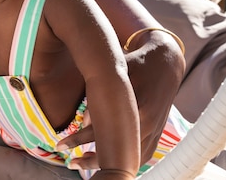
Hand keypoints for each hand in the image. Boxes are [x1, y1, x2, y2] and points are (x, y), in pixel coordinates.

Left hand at [56, 38, 183, 169]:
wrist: (166, 62)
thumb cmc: (134, 63)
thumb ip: (99, 97)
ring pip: (129, 158)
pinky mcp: (159, 133)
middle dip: (91, 161)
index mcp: (134, 106)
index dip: (77, 140)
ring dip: (107, 164)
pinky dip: (125, 162)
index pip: (100, 130)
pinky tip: (109, 162)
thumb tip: (84, 122)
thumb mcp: (114, 74)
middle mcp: (146, 122)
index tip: (60, 145)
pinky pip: (142, 155)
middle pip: (115, 150)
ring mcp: (155, 130)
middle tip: (70, 163)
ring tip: (84, 164)